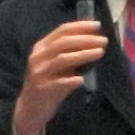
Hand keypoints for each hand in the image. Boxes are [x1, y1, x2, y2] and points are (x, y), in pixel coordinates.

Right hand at [9, 19, 112, 134]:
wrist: (31, 108)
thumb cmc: (49, 84)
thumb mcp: (57, 65)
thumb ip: (70, 54)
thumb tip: (95, 42)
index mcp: (42, 47)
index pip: (62, 31)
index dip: (80, 26)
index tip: (97, 25)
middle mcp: (39, 57)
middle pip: (63, 42)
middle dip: (85, 39)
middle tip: (103, 41)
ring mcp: (39, 72)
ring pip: (62, 59)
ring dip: (83, 54)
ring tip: (100, 52)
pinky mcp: (43, 88)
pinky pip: (60, 82)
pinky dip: (72, 80)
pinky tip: (83, 79)